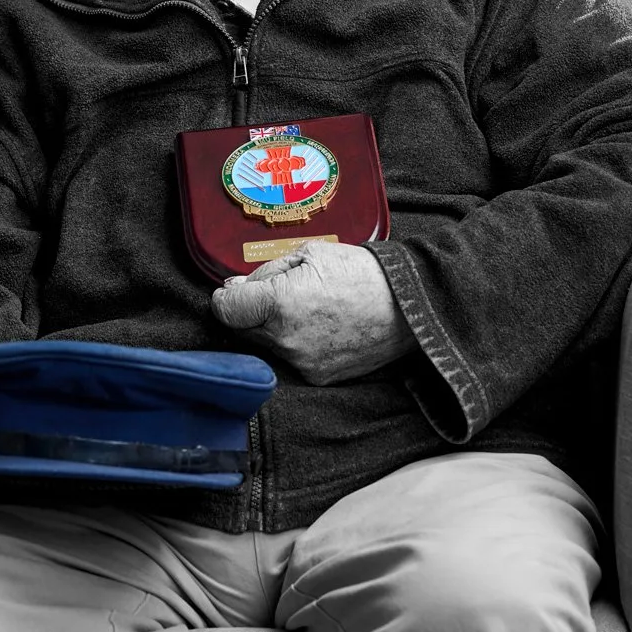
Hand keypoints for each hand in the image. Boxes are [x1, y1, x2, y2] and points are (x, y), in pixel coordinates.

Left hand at [209, 240, 414, 384]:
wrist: (408, 306)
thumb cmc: (360, 273)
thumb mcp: (308, 254)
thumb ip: (265, 272)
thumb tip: (237, 287)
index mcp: (278, 303)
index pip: (225, 310)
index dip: (224, 299)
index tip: (232, 294)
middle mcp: (284, 339)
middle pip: (243, 330)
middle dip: (250, 313)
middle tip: (275, 295)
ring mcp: (300, 362)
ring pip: (266, 346)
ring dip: (273, 329)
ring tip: (305, 309)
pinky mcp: (316, 376)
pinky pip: (290, 360)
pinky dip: (295, 345)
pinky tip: (318, 327)